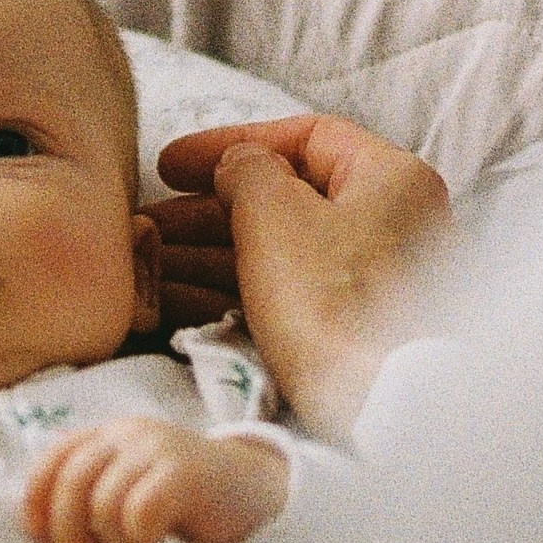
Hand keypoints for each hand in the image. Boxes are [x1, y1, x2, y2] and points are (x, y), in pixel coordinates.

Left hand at [25, 415, 288, 542]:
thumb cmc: (180, 499)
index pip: (54, 457)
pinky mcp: (183, 473)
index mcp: (108, 434)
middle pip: (72, 481)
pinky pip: (139, 514)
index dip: (36, 497)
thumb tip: (39, 529)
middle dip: (67, 532)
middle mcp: (128, 434)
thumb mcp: (130, 485)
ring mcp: (157, 449)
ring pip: (103, 503)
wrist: (252, 490)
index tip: (37, 536)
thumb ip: (92, 492)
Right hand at [152, 117, 448, 443]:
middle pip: (287, 198)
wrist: (381, 406)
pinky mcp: (354, 330)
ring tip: (150, 263)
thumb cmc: (331, 296)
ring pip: (280, 250)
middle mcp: (392, 222)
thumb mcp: (274, 212)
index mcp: (389, 177)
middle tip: (151, 222)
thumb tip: (237, 166)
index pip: (305, 137)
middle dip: (209, 210)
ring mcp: (377, 280)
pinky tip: (176, 300)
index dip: (230, 143)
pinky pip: (286, 294)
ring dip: (210, 253)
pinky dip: (234, 291)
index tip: (172, 165)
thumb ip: (245, 169)